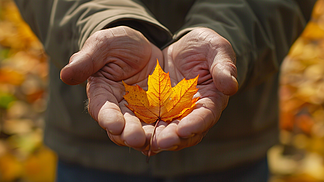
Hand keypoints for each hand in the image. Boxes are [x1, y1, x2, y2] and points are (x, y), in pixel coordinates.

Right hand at [60, 26, 162, 149]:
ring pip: (143, 130)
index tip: (114, 124)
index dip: (107, 117)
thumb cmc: (120, 44)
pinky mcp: (159, 113)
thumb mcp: (104, 45)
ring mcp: (140, 113)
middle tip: (137, 138)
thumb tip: (66, 74)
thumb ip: (87, 59)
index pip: (101, 109)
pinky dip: (168, 130)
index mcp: (102, 94)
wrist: (146, 48)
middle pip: (122, 126)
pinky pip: (163, 124)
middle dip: (129, 133)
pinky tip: (176, 132)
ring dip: (149, 138)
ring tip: (159, 141)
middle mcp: (120, 109)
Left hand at [144, 27, 237, 153]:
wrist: (185, 48)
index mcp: (211, 100)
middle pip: (185, 131)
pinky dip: (142, 128)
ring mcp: (174, 113)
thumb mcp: (216, 49)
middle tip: (159, 142)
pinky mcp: (158, 110)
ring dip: (155, 138)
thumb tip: (230, 86)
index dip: (196, 124)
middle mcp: (193, 112)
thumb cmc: (205, 47)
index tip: (184, 130)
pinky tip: (130, 132)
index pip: (206, 116)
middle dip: (173, 138)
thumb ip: (223, 66)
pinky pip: (150, 122)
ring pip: (166, 131)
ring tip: (142, 141)